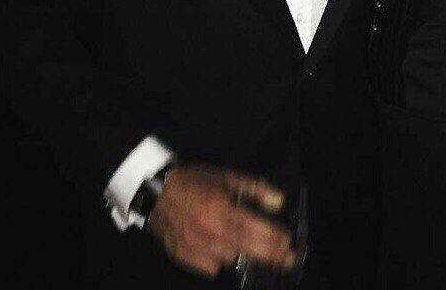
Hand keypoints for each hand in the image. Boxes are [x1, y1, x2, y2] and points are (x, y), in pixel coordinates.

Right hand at [147, 165, 298, 279]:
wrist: (155, 191)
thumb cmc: (195, 181)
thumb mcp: (228, 177)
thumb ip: (256, 189)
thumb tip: (279, 202)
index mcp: (220, 209)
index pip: (255, 231)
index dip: (276, 241)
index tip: (291, 245)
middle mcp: (208, 232)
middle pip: (248, 251)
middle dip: (272, 256)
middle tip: (289, 259)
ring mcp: (194, 249)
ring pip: (230, 260)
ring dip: (241, 252)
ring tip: (241, 238)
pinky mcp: (183, 258)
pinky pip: (212, 267)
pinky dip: (219, 258)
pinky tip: (219, 244)